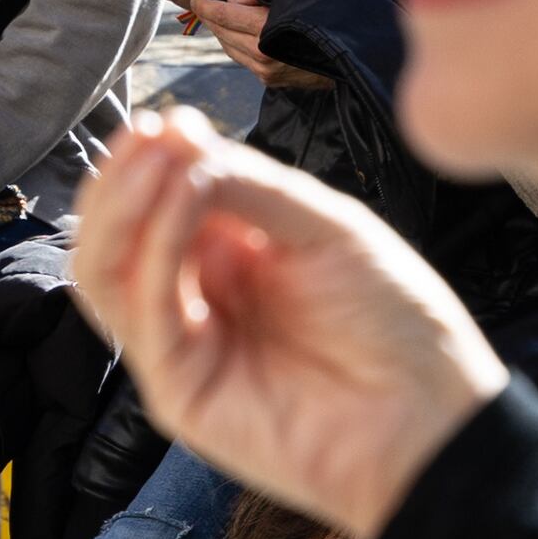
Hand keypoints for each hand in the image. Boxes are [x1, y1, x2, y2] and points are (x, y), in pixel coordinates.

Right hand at [70, 117, 506, 538]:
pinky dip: (157, 250)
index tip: (172, 120)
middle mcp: (197, 300)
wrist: (430, 417)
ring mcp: (182, 348)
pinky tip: (184, 204)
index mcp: (231, 259)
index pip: (160, 203)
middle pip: (116, 237)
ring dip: (124, 208)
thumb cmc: (396, 324)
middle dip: (124, 180)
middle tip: (150, 135)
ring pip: (107, 275)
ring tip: (154, 159)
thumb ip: (250, 188)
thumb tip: (180, 146)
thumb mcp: (327, 228)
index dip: (156, 160)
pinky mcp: (178, 394)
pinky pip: (145, 314)